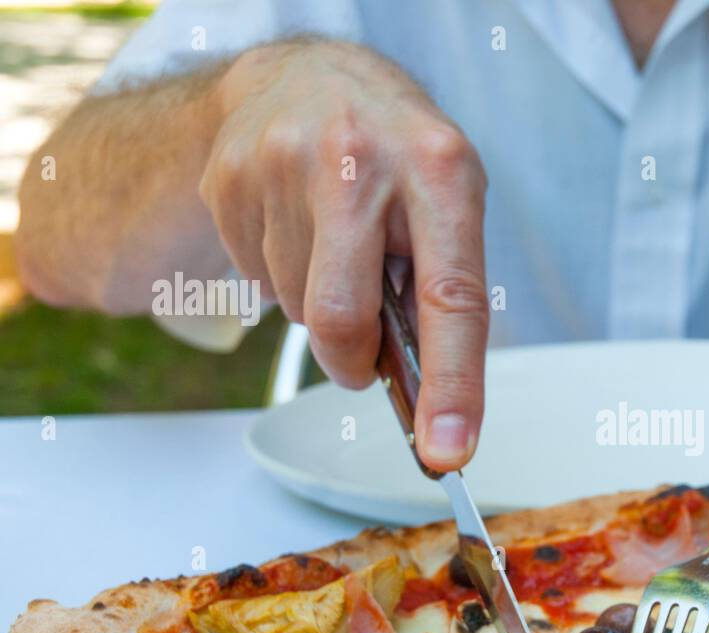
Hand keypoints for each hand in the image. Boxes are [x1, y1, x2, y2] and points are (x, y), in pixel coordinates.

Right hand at [202, 40, 487, 470]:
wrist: (311, 77)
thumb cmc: (400, 157)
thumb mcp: (448, 202)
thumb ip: (444, 289)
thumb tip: (435, 399)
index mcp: (439, 169)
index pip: (450, 299)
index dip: (451, 384)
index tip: (447, 450)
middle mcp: (359, 160)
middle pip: (341, 319)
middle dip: (352, 361)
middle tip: (364, 355)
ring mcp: (281, 163)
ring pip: (297, 309)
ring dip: (321, 307)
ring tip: (337, 250)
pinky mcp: (228, 178)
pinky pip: (256, 281)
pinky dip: (282, 278)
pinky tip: (299, 231)